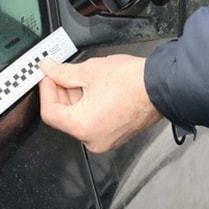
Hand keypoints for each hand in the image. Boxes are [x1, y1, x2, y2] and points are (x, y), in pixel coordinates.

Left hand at [38, 55, 162, 152]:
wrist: (162, 86)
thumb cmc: (133, 82)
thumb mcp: (90, 71)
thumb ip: (63, 72)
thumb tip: (49, 69)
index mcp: (82, 126)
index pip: (50, 112)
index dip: (46, 90)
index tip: (48, 76)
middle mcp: (93, 139)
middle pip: (65, 117)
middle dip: (61, 93)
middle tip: (60, 73)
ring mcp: (107, 139)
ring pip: (81, 119)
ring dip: (76, 98)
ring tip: (80, 77)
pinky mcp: (118, 134)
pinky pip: (96, 122)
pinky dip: (91, 106)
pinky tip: (94, 88)